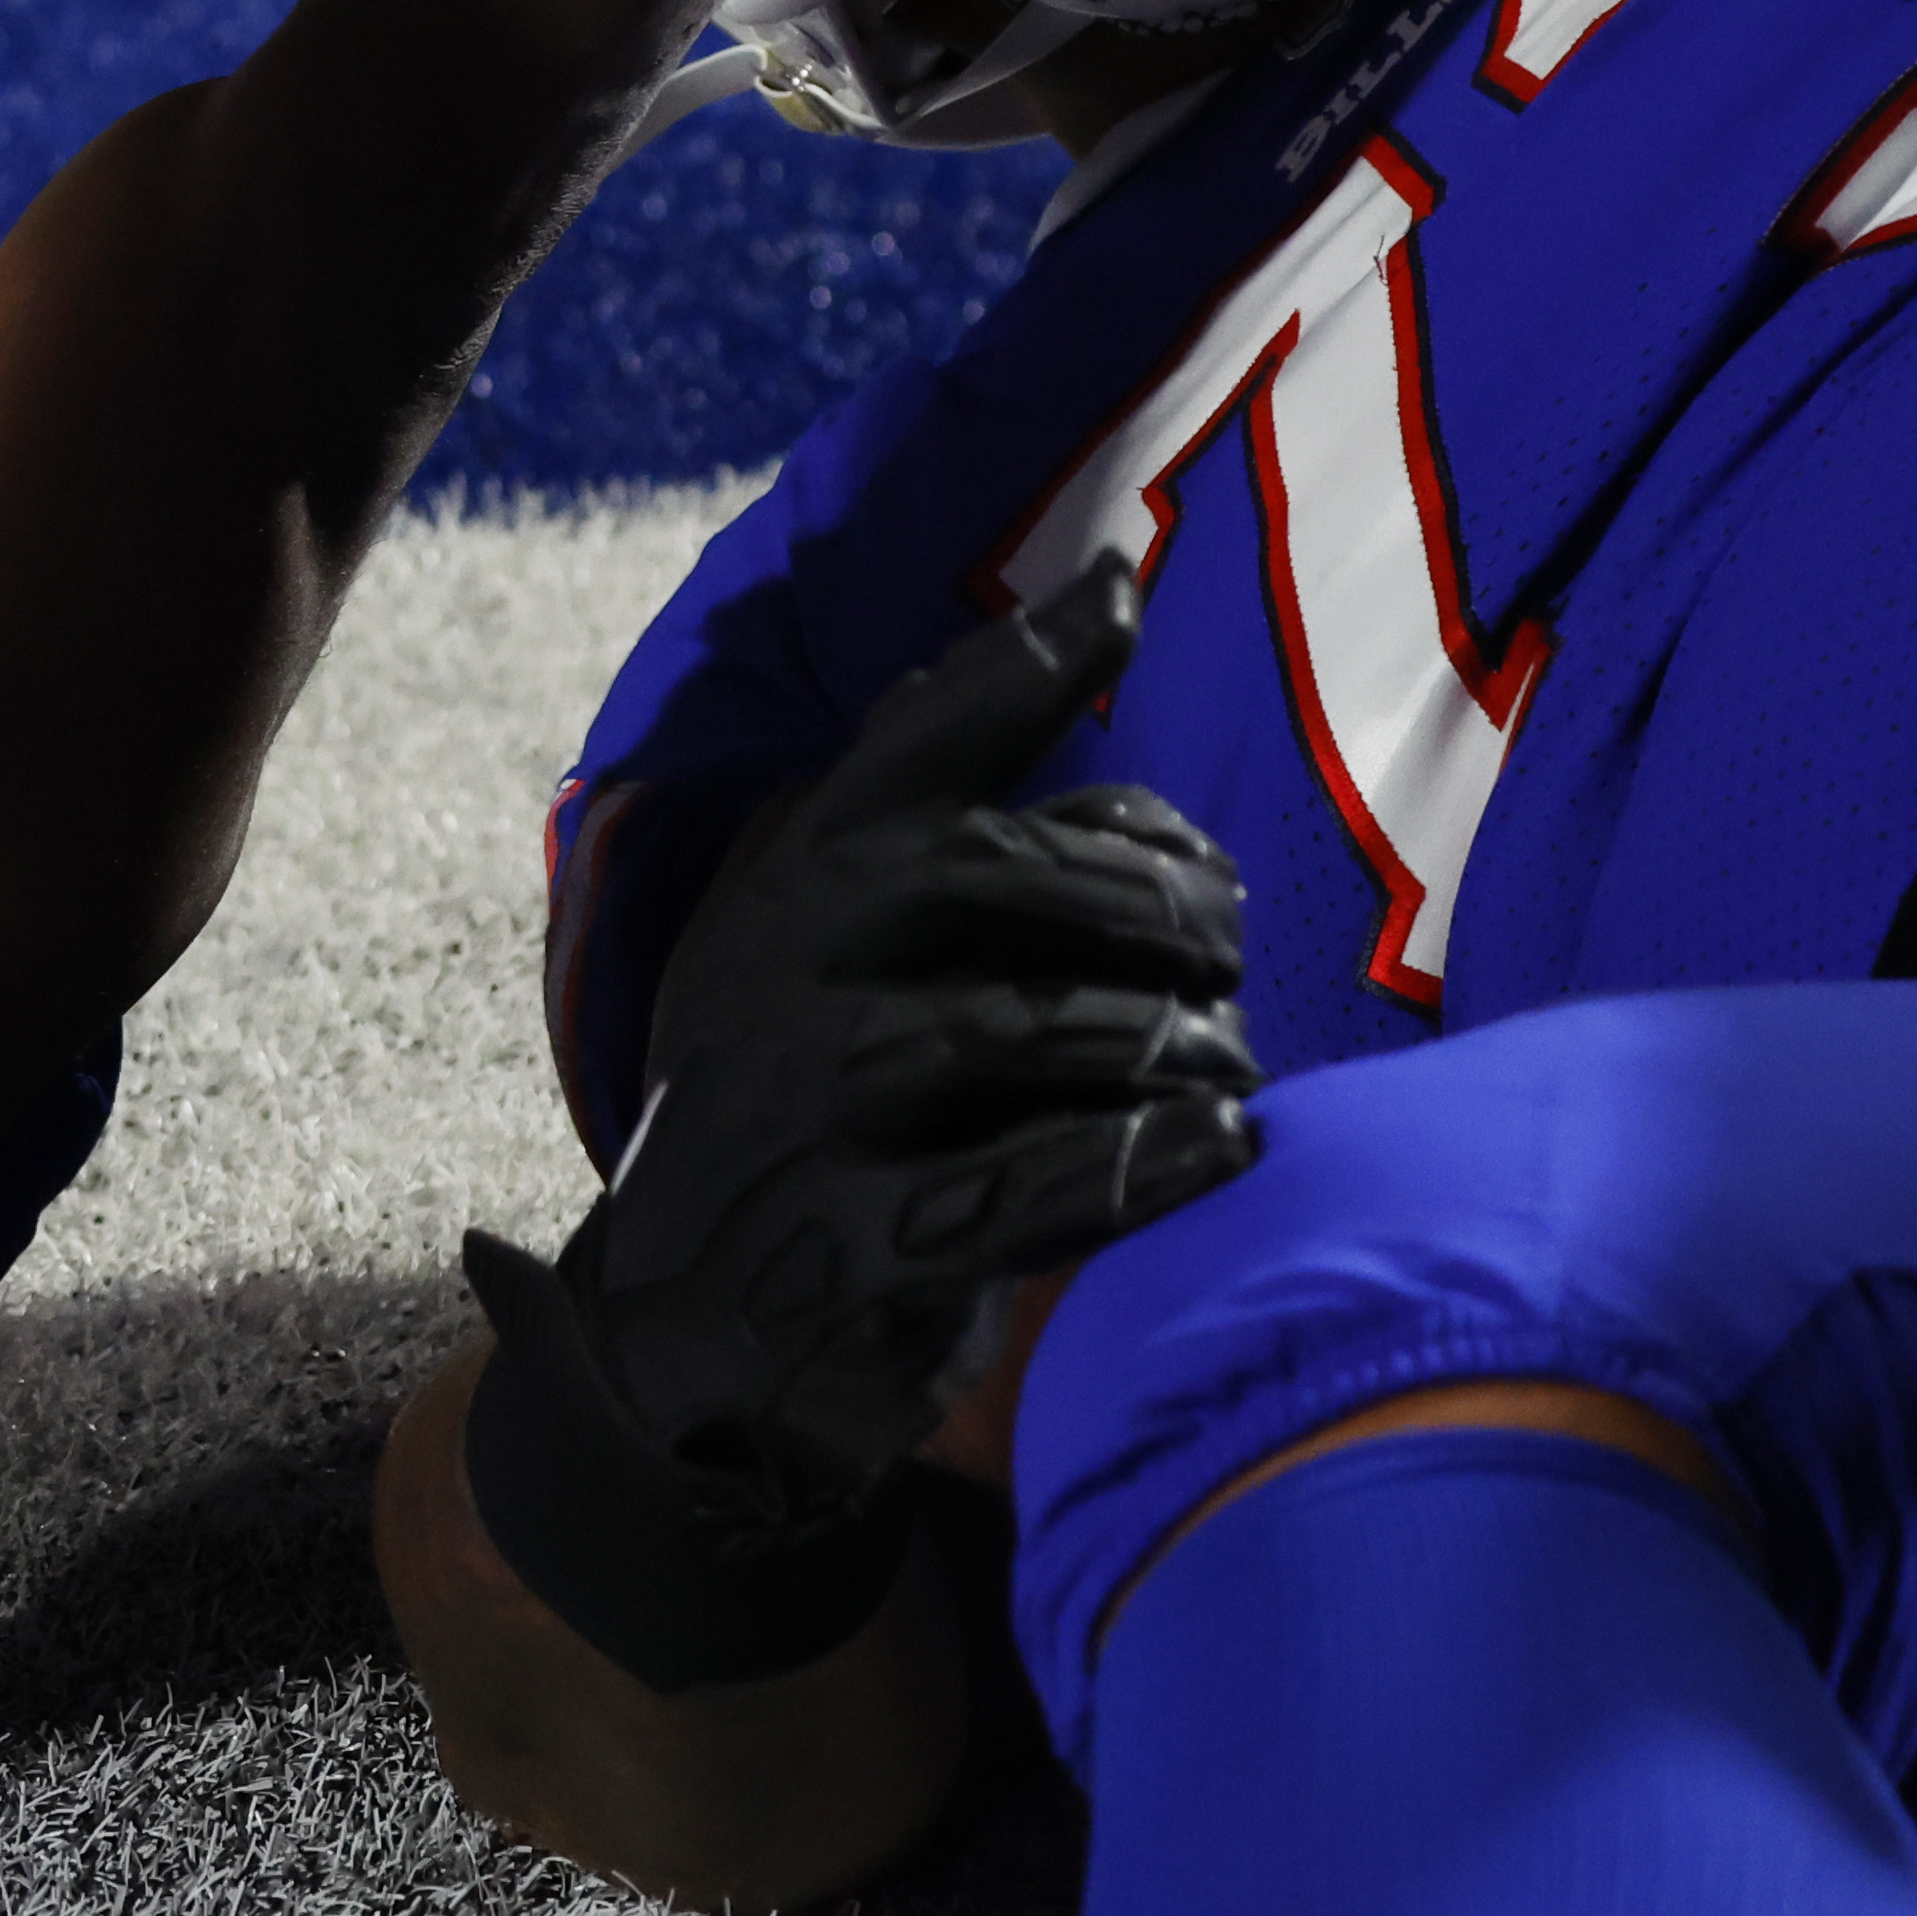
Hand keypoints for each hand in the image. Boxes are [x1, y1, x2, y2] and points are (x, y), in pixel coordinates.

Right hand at [480, 565, 1255, 1544]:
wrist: (682, 1317)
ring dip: (1158, 1037)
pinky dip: (1136, 1163)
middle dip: (1141, 899)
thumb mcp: (854, 940)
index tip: (1125, 598)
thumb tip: (1129, 652)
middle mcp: (776, 970)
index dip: (1014, 663)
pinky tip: (1224, 1148)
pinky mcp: (842, 1247)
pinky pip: (1012, 1192)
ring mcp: (797, 1109)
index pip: (905, 747)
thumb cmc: (828, 1097)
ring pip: (1008, 1028)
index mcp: (791, 881)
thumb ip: (973, 819)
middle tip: (1231, 953)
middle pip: (976, 871)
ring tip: (1234, 1067)